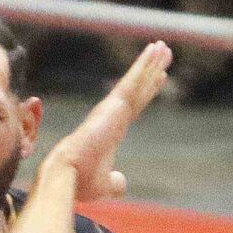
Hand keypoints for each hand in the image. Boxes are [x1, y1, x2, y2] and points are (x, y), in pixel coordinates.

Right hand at [39, 41, 170, 202]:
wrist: (67, 176)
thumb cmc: (81, 183)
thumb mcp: (105, 186)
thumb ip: (115, 183)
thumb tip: (122, 183)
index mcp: (111, 132)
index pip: (133, 107)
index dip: (147, 91)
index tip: (159, 77)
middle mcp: (112, 117)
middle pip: (138, 89)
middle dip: (152, 70)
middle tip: (165, 51)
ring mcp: (113, 109)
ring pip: (136, 81)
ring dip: (151, 62)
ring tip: (164, 45)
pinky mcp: (113, 105)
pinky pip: (133, 81)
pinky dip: (144, 65)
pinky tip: (155, 51)